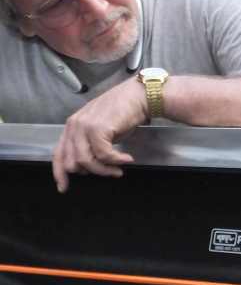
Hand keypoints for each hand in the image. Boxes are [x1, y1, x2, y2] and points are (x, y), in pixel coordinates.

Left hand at [52, 78, 148, 192]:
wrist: (138, 96)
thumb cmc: (123, 112)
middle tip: (110, 172)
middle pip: (72, 162)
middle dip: (92, 172)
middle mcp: (74, 126)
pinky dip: (116, 161)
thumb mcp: (101, 129)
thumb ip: (90, 144)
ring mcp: (84, 126)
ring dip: (104, 169)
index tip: (64, 188)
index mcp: (72, 126)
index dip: (60, 173)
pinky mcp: (98, 129)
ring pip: (86, 161)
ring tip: (119, 169)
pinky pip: (103, 155)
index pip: (58, 154)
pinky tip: (127, 159)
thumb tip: (89, 166)